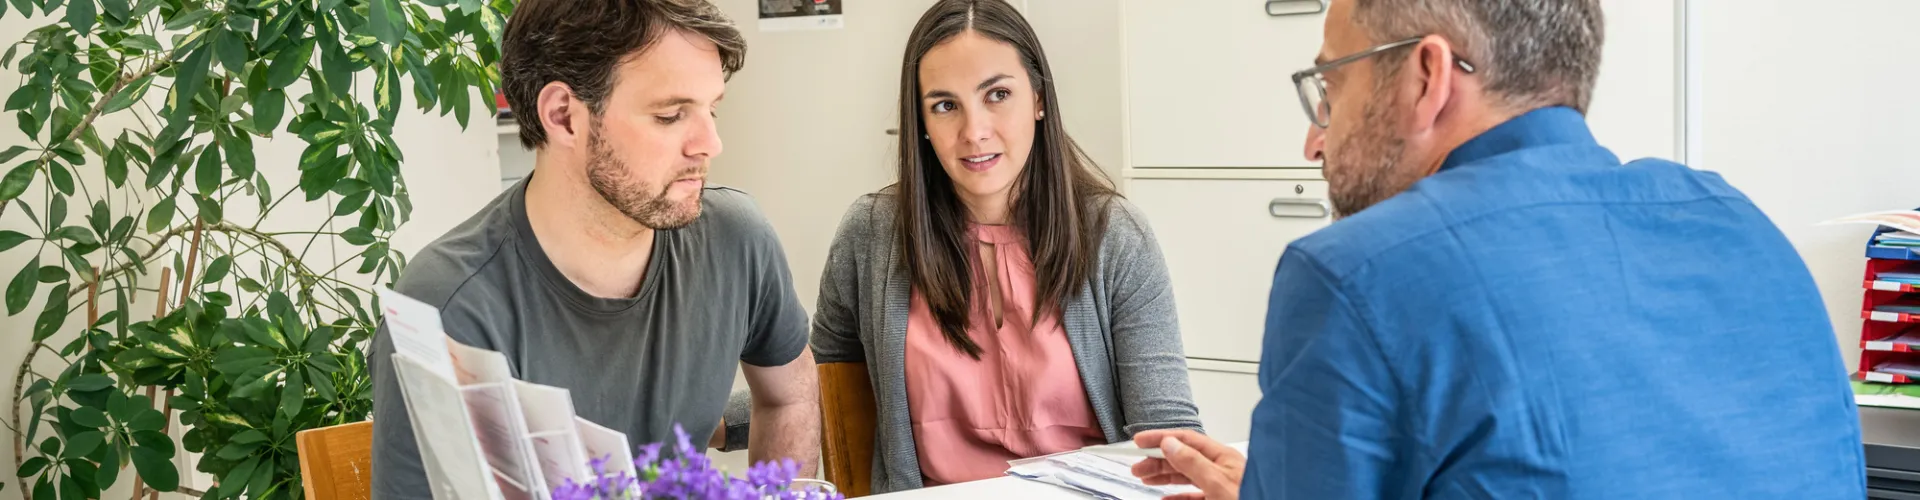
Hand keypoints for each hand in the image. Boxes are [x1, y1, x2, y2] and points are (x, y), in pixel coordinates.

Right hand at [1130, 429, 1244, 499]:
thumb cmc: (1253, 498)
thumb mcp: (1218, 483)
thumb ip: (1193, 463)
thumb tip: (1170, 443)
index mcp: (1223, 458)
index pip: (1187, 440)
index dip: (1162, 438)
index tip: (1140, 442)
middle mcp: (1222, 470)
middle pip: (1183, 458)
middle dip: (1158, 460)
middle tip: (1137, 466)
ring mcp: (1221, 487)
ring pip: (1186, 477)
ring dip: (1164, 477)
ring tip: (1144, 478)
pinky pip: (1194, 496)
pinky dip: (1177, 497)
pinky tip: (1166, 498)